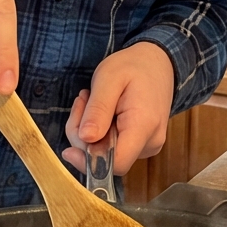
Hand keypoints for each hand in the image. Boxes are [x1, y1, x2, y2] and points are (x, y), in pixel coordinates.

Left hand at [62, 42, 174, 176]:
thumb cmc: (134, 67)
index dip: (88, 161)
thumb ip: (98, 109)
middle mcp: (150, 143)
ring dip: (89, 132)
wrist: (158, 63)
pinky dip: (98, 132)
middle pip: (106, 160)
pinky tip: (101, 111)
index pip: (116, 163)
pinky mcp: (141, 146)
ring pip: (106, 155)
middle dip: (83, 137)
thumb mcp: (109, 78)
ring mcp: (147, 146)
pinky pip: (112, 148)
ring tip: (92, 101)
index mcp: (144, 126)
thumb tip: (86, 139)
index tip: (68, 149)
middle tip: (82, 102)